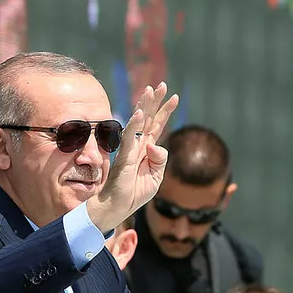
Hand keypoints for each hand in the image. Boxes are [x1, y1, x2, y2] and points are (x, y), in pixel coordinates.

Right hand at [88, 82, 178, 231]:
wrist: (117, 207)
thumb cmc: (134, 193)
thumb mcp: (156, 177)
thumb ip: (161, 160)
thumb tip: (156, 145)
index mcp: (147, 149)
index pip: (158, 125)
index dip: (166, 111)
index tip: (175, 96)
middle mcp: (139, 145)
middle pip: (148, 118)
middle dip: (155, 101)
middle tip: (162, 84)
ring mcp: (130, 150)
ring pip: (138, 123)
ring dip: (144, 106)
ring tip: (150, 90)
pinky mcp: (123, 158)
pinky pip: (129, 139)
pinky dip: (134, 126)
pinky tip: (139, 114)